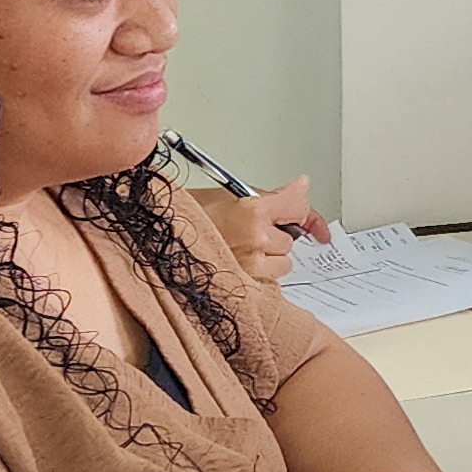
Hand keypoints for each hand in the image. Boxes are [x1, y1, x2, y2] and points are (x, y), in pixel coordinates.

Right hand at [198, 175, 335, 283]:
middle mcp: (256, 238)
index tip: (311, 222)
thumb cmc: (188, 219)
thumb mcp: (229, 196)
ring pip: (284, 261)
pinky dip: (261, 273)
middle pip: (291, 237)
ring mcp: (252, 264)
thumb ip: (270, 196)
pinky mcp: (246, 284)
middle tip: (250, 231)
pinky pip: (271, 279)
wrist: (160, 242)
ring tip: (240, 248)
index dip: (307, 213)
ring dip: (270, 256)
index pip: (298, 207)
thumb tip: (300, 187)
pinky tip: (238, 262)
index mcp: (253, 210)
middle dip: (276, 234)